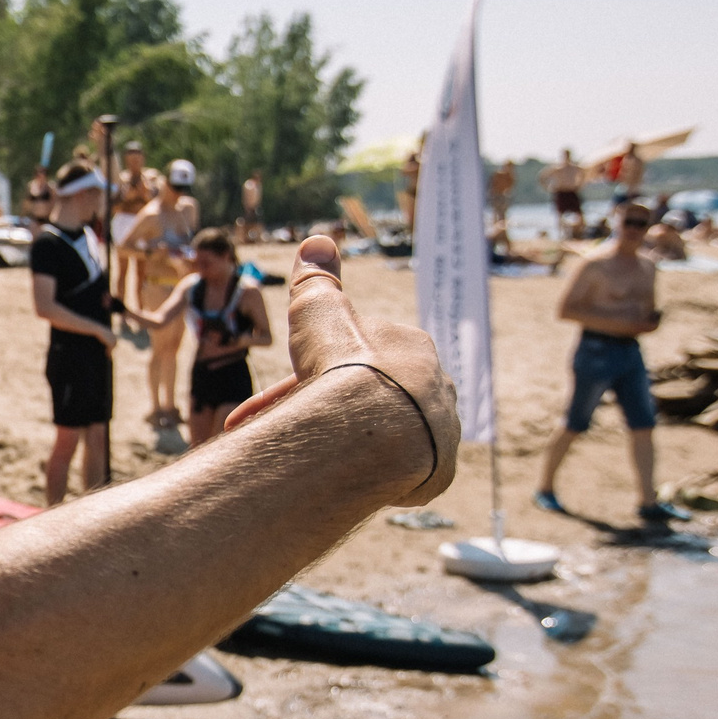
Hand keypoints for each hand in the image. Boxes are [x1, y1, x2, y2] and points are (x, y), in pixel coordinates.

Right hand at [222, 236, 457, 504]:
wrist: (376, 430)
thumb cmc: (346, 368)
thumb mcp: (319, 313)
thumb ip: (317, 279)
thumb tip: (318, 240)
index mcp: (413, 345)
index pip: (355, 358)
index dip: (309, 376)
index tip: (275, 400)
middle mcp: (437, 384)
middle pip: (372, 398)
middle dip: (330, 412)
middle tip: (287, 435)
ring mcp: (442, 429)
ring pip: (388, 435)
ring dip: (353, 444)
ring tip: (316, 461)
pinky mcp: (440, 469)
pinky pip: (405, 471)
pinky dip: (376, 474)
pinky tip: (348, 478)